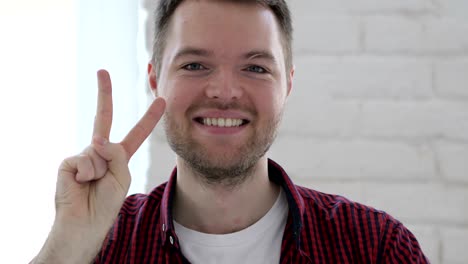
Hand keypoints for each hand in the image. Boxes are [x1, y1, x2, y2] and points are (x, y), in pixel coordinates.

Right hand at [33, 70, 164, 263]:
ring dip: (100, 170)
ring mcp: (85, 154)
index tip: (161, 100)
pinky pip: (86, 158)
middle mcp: (101, 151)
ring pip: (100, 148)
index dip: (149, 118)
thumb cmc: (105, 203)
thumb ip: (117, 154)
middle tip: (102, 71)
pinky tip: (81, 182)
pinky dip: (87, 173)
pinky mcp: (70, 161)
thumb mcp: (122, 177)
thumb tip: (97, 139)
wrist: (85, 222)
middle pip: (103, 118)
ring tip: (93, 184)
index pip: (136, 133)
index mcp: (119, 157)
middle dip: (103, 93)